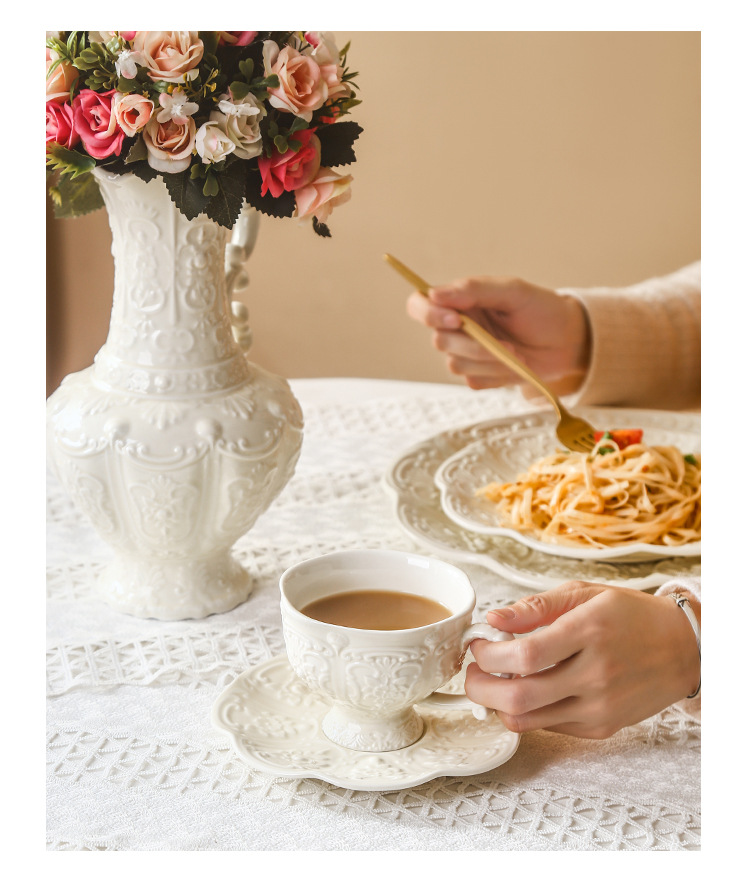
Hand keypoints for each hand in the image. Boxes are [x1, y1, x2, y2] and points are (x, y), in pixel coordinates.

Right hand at [406, 276, 590, 390]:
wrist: (567, 341)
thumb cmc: (541, 309)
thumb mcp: (512, 291)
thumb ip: (473, 289)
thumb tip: (435, 294)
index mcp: (459, 302)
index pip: (420, 305)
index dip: (428, 314)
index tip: (455, 320)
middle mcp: (457, 328)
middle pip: (439, 341)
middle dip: (474, 345)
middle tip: (506, 343)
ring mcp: (466, 353)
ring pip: (456, 364)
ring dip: (490, 361)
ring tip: (517, 354)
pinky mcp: (479, 375)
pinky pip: (473, 380)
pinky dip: (496, 375)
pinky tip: (515, 365)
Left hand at [465, 581, 700, 738]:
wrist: (683, 648)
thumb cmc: (630, 615)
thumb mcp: (585, 593)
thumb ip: (536, 606)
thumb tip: (494, 618)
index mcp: (590, 631)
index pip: (525, 655)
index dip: (489, 653)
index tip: (478, 645)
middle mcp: (596, 674)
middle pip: (519, 695)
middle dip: (479, 686)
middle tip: (471, 672)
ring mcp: (600, 706)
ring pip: (527, 720)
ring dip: (496, 704)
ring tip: (491, 682)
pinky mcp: (602, 727)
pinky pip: (548, 727)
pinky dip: (525, 713)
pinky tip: (523, 691)